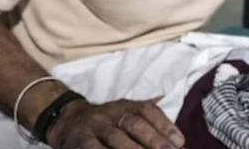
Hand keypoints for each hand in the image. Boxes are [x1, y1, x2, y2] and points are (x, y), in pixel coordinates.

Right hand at [47, 97, 184, 148]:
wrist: (68, 121)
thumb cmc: (108, 124)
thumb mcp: (127, 116)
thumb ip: (151, 127)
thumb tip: (178, 143)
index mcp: (126, 106)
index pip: (148, 111)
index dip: (165, 126)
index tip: (180, 142)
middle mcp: (111, 113)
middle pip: (134, 124)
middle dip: (153, 140)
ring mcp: (95, 127)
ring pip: (116, 138)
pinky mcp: (81, 142)